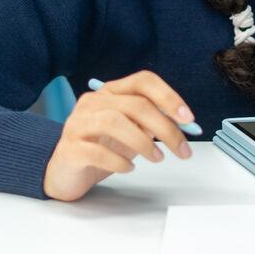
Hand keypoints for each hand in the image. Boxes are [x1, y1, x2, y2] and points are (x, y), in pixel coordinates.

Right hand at [43, 71, 194, 200]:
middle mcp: (93, 102)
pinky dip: (118, 161)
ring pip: (114, 122)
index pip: (143, 81)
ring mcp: (77, 124)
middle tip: (183, 150)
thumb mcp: (132, 131)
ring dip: (143, 142)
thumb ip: (152, 123)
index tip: (189, 119)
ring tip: (157, 158)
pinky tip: (129, 168)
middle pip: (135, 104)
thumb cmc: (103, 147)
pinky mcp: (68, 149)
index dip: (169, 96)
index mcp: (111, 92)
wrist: (65, 173)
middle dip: (165, 127)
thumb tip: (183, 125)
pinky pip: (96, 152)